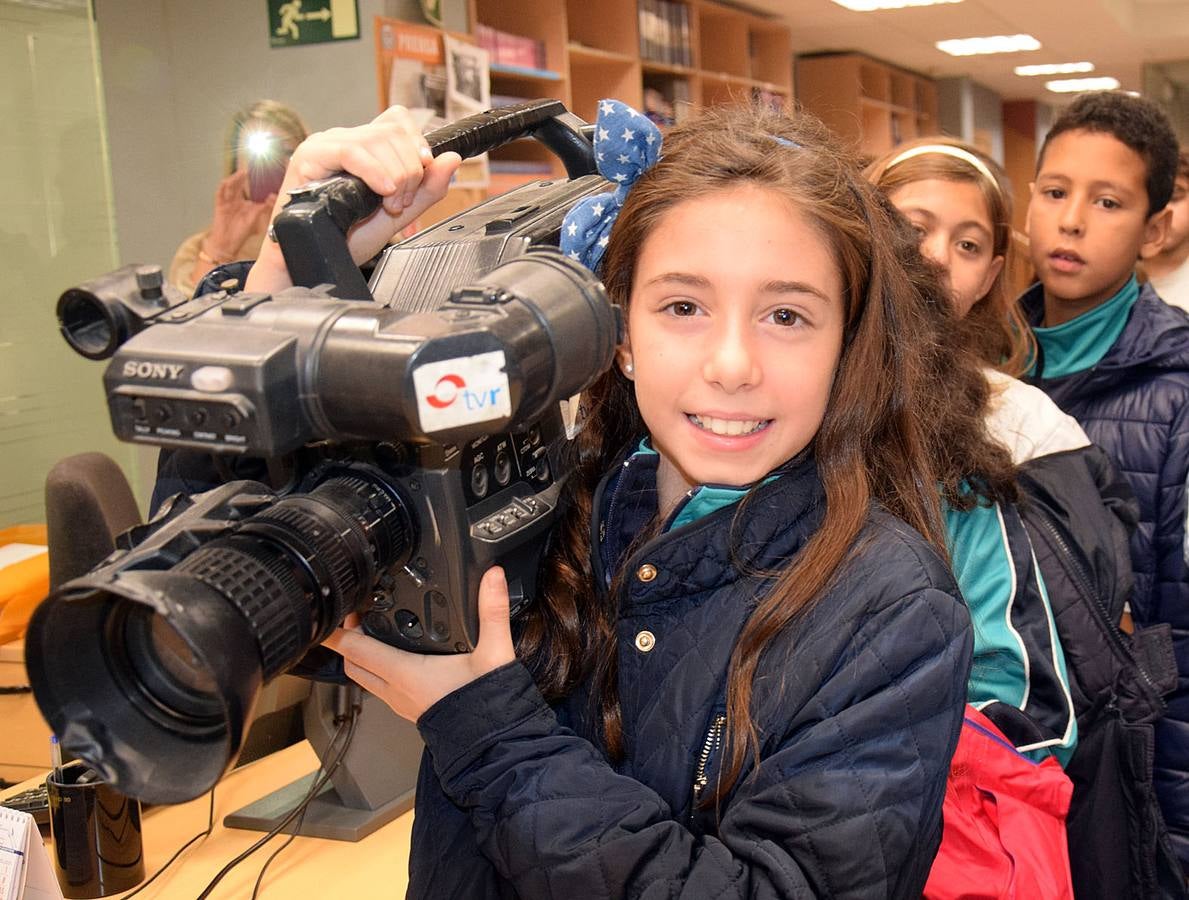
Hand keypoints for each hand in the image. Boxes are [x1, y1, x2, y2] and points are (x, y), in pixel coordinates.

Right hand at [205, 168, 274, 261]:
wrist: (228, 243)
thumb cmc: (240, 232)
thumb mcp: (256, 217)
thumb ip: (264, 207)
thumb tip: (273, 197)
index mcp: (244, 202)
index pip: (247, 187)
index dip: (251, 180)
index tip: (258, 172)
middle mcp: (235, 200)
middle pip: (238, 184)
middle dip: (243, 176)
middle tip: (249, 168)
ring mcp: (227, 202)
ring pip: (229, 187)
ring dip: (235, 179)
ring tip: (242, 173)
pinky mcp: (219, 206)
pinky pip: (220, 194)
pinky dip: (223, 188)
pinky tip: (227, 182)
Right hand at [245, 105, 461, 292]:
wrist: (316, 260)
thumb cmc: (347, 238)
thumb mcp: (398, 212)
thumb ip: (427, 188)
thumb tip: (452, 159)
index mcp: (364, 148)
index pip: (397, 120)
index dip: (416, 141)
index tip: (424, 169)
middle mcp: (344, 140)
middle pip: (392, 131)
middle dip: (409, 169)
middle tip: (400, 203)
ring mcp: (325, 145)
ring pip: (376, 139)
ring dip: (394, 176)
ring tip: (387, 205)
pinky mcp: (309, 156)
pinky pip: (350, 151)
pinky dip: (373, 171)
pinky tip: (382, 190)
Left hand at [323, 567, 515, 722]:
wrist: (492, 744)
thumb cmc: (486, 705)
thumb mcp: (493, 653)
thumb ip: (491, 611)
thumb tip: (493, 577)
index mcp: (405, 673)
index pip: (356, 649)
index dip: (337, 631)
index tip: (327, 615)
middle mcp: (395, 690)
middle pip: (352, 664)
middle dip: (347, 640)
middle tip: (357, 615)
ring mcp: (400, 702)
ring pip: (365, 678)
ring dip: (362, 656)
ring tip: (374, 631)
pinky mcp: (410, 709)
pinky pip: (381, 688)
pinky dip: (378, 670)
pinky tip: (397, 657)